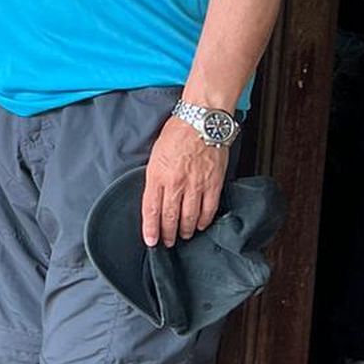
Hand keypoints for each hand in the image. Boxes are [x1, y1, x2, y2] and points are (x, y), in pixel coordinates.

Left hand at [140, 117, 226, 246]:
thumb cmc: (177, 133)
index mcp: (157, 175)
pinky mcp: (213, 184)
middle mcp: (175, 183)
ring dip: (185, 230)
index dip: (150, 229)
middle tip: (167, 243)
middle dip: (167, 234)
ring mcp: (196, 185)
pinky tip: (200, 225)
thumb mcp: (156, 155)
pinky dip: (203, 220)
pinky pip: (208, 209)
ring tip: (182, 236)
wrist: (201, 121)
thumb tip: (155, 197)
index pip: (151, 210)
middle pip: (170, 218)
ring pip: (189, 218)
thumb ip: (155, 178)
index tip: (151, 241)